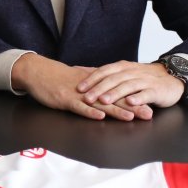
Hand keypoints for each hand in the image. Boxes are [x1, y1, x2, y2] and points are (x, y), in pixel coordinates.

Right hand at [11, 54, 150, 121]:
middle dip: (132, 106)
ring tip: (131, 116)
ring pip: (99, 103)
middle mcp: (89, 89)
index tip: (149, 103)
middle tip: (148, 113)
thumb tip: (109, 83)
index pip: (117, 91)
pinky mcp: (64, 99)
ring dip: (115, 110)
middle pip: (113, 98)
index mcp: (94, 84)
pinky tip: (100, 117)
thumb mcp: (79, 77)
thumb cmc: (57, 76)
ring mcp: (77, 94)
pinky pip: (78, 107)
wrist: (37, 71)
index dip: (134, 97)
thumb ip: (95, 81)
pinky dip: (89, 112)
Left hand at [77, 60, 185, 109]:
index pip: (104, 71)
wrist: (172, 77)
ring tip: (104, 100)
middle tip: (87, 98)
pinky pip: (147, 93)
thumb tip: (80, 71)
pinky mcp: (157, 90)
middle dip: (99, 89)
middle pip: (113, 79)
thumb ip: (107, 74)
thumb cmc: (144, 78)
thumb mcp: (125, 72)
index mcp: (123, 67)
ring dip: (115, 93)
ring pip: (128, 86)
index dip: (91, 79)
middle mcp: (133, 72)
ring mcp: (145, 81)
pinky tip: (130, 102)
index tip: (79, 88)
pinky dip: (138, 98)